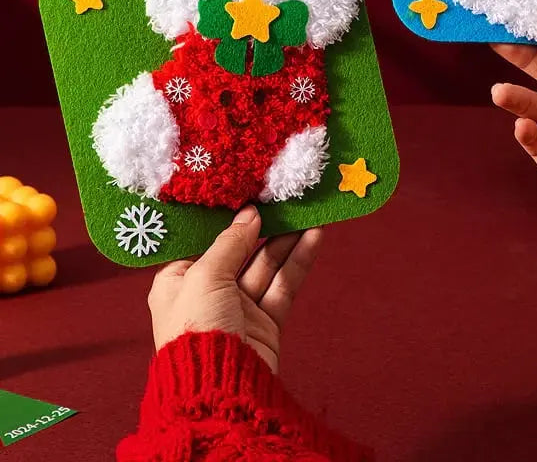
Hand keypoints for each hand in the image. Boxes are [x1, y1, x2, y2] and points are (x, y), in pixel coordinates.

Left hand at [148, 205, 321, 372]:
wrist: (219, 391)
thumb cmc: (196, 330)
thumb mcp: (203, 276)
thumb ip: (229, 242)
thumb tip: (249, 213)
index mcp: (177, 281)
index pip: (202, 241)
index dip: (224, 217)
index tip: (245, 192)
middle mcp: (207, 292)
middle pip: (239, 250)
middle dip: (262, 225)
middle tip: (282, 197)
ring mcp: (238, 307)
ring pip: (266, 264)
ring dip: (286, 238)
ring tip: (305, 210)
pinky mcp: (265, 321)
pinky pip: (283, 284)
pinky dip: (298, 260)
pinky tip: (314, 236)